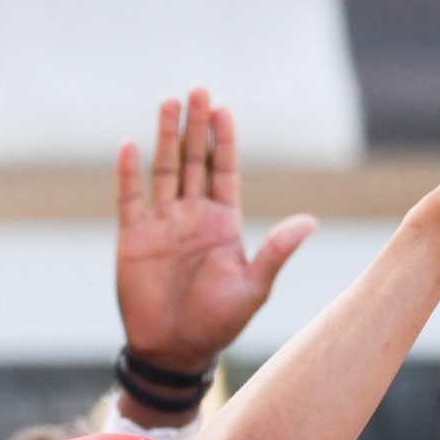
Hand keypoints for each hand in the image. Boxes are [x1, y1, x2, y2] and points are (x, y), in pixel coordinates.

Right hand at [115, 89, 316, 373]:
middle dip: (195, 126)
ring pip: (163, 170)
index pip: (224, 170)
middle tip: (198, 90)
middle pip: (193, 160)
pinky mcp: (133, 237)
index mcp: (223, 223)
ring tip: (169, 102)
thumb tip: (311, 221)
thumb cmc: (219, 323)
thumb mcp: (254, 286)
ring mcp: (162, 224)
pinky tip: (130, 145)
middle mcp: (193, 216)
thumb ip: (276, 251)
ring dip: (165, 137)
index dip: (223, 140)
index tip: (224, 108)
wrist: (176, 349)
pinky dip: (128, 172)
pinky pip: (129, 197)